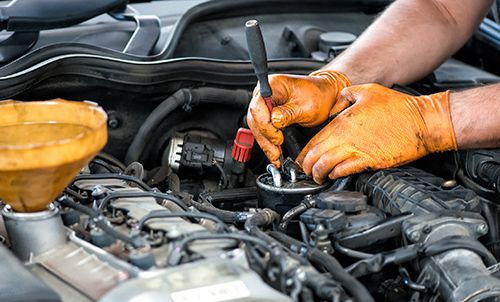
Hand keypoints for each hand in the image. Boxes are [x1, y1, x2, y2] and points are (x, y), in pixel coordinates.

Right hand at [247, 70, 349, 166]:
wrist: (324, 96)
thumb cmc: (318, 96)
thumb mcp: (306, 107)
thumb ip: (288, 114)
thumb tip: (274, 121)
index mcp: (273, 85)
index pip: (258, 106)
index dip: (265, 125)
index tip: (277, 138)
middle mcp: (265, 93)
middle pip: (255, 118)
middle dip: (265, 138)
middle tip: (275, 152)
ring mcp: (265, 103)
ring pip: (257, 126)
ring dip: (265, 142)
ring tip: (275, 156)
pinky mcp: (267, 114)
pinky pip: (263, 129)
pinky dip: (268, 141)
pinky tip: (274, 151)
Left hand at [296, 84, 457, 182]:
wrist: (422, 122)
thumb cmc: (398, 107)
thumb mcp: (367, 91)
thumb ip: (346, 95)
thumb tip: (336, 101)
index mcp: (343, 121)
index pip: (314, 140)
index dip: (304, 152)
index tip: (301, 159)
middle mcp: (346, 137)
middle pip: (316, 155)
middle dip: (306, 166)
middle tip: (305, 171)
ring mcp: (358, 150)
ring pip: (327, 166)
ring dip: (318, 173)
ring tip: (317, 177)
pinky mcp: (371, 161)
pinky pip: (346, 171)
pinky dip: (336, 174)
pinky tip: (334, 175)